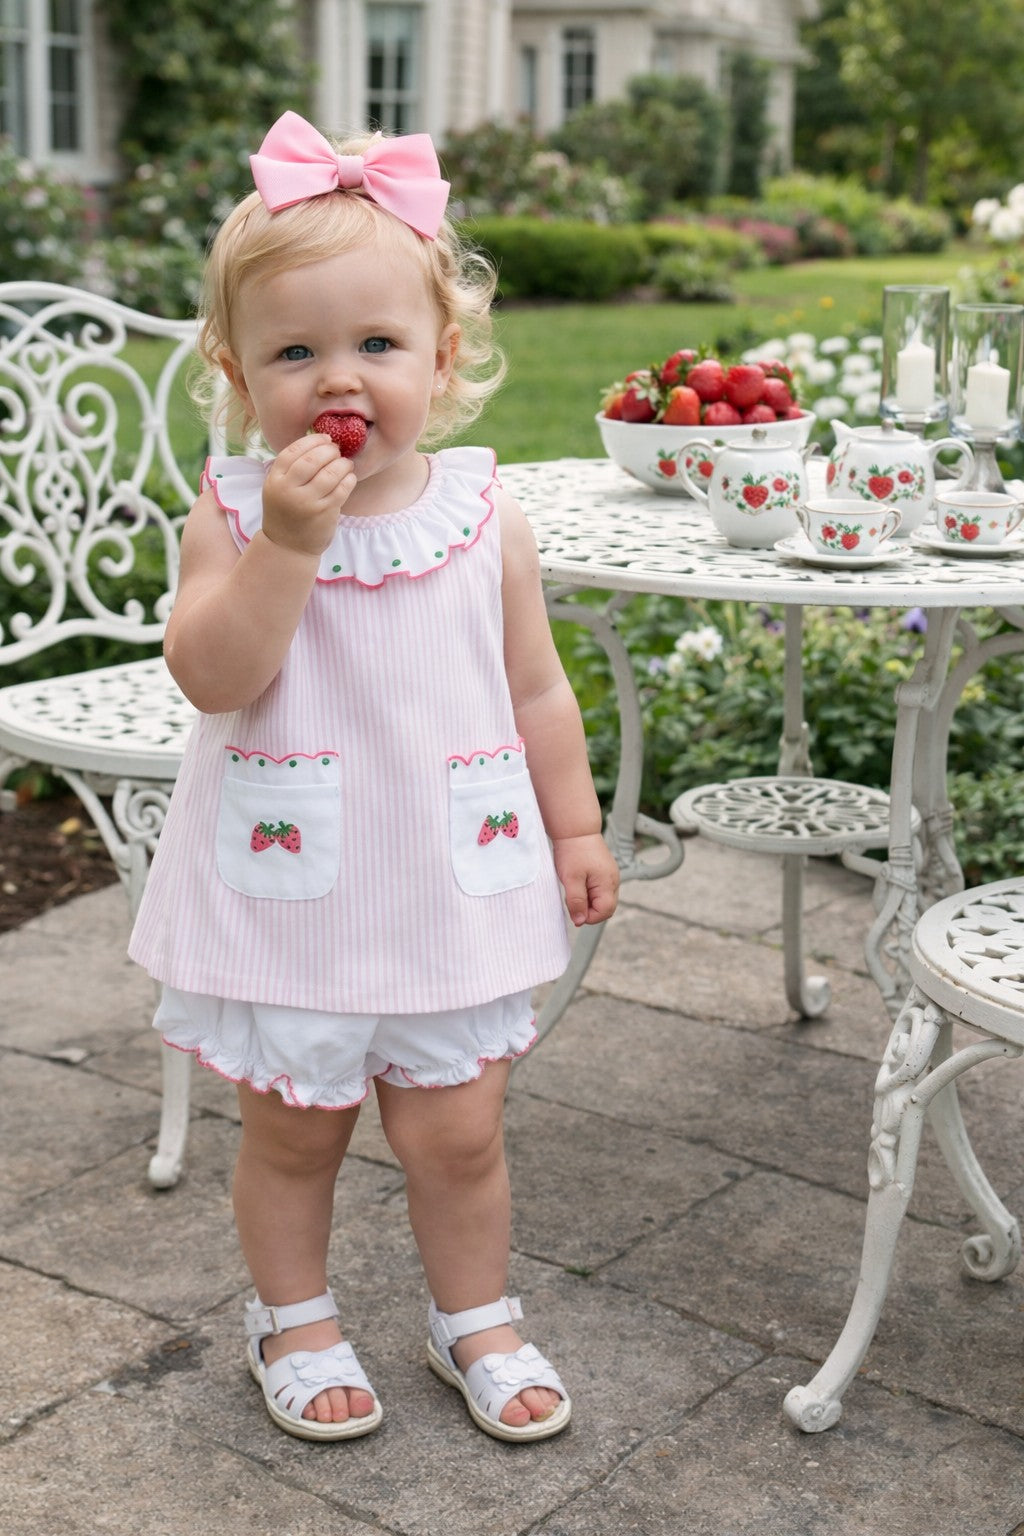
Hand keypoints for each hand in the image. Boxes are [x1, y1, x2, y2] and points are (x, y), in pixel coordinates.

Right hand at [260, 435, 356, 558]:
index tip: (325, 438)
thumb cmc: (287, 513)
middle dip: (329, 450)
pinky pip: (341, 489)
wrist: (287, 548)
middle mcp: (288, 490)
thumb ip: (292, 469)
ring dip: (342, 464)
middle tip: (337, 450)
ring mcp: (306, 502)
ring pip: (330, 473)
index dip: (312, 441)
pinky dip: (349, 479)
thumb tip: (321, 443)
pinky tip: (350, 477)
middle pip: (312, 459)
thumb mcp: (279, 489)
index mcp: (275, 480)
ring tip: (346, 464)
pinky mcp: (323, 513)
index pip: (293, 451)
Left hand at [552, 833, 619, 927]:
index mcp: (608, 883)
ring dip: (587, 900)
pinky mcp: (604, 871)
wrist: (575, 829)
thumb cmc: (573, 851)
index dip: (588, 917)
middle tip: (572, 898)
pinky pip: (599, 889)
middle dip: (588, 909)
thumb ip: (576, 901)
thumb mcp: (571, 879)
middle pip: (605, 907)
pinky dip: (588, 891)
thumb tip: (580, 921)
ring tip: (574, 887)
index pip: (605, 912)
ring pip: (601, 899)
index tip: (573, 910)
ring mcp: (610, 876)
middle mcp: (613, 881)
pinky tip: (577, 881)